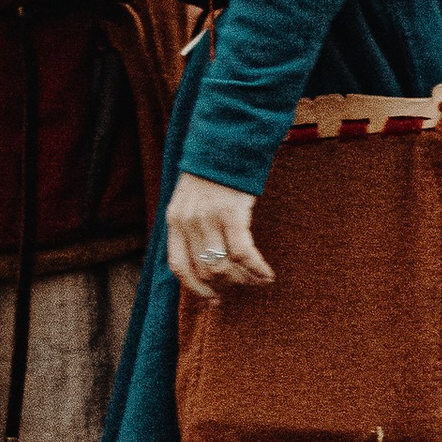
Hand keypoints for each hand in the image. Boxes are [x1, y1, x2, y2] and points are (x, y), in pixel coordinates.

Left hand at [166, 176, 273, 299]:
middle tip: (242, 285)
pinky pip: (243, 253)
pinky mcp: (231, 213)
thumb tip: (205, 261)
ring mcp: (208, 218)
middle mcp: (187, 222)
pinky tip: (267, 274)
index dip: (195, 288)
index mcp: (174, 219)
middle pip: (204, 270)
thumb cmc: (212, 173)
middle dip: (225, 284)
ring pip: (223, 266)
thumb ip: (191, 226)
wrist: (226, 141)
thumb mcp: (189, 199)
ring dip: (243, 279)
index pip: (178, 267)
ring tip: (257, 280)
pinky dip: (256, 268)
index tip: (212, 300)